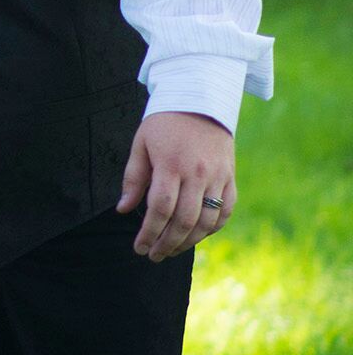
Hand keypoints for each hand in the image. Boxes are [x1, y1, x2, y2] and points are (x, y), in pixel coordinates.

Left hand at [117, 111, 235, 261]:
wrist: (200, 99)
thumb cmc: (164, 122)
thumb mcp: (141, 143)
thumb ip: (134, 178)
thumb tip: (124, 210)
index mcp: (171, 164)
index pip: (160, 209)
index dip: (149, 232)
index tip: (139, 247)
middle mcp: (197, 173)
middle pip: (184, 220)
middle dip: (167, 243)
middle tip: (154, 255)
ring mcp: (217, 177)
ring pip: (206, 221)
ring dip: (189, 242)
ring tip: (172, 250)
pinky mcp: (230, 177)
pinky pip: (225, 211)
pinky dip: (213, 228)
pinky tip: (198, 235)